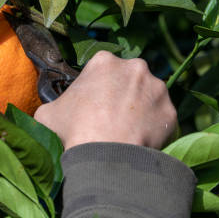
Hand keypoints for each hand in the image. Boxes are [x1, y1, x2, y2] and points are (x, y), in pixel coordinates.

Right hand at [34, 51, 176, 149]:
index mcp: (105, 61)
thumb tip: (56, 110)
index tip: (94, 104)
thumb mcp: (48, 113)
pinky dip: (155, 128)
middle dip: (123, 94)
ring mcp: (157, 88)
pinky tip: (142, 141)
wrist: (105, 156)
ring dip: (142, 109)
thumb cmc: (73, 131)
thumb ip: (54, 104)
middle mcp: (136, 67)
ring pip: (150, 96)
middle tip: (113, 118)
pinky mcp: (170, 110)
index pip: (102, 69)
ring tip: (129, 132)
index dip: (97, 87)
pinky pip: (162, 118)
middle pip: (130, 79)